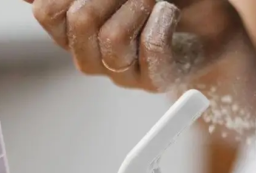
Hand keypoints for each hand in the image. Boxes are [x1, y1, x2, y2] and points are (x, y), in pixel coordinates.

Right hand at [24, 0, 245, 91]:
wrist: (208, 26)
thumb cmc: (168, 0)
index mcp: (77, 32)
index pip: (47, 14)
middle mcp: (96, 57)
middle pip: (78, 24)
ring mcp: (126, 74)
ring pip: (112, 40)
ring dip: (137, 5)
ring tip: (154, 0)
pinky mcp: (157, 81)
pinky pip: (151, 49)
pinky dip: (162, 19)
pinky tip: (168, 12)